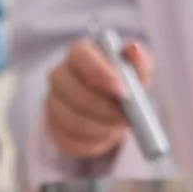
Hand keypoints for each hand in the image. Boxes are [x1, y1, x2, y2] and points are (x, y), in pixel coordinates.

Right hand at [44, 37, 151, 160]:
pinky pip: (68, 139)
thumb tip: (133, 49)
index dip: (99, 72)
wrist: (114, 109)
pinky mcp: (53, 128)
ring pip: (69, 118)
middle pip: (70, 89)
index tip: (121, 90)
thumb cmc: (125, 83)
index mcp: (80, 53)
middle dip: (101, 107)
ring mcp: (53, 102)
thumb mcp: (139, 70)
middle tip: (125, 118)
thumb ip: (139, 60)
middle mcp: (60, 74)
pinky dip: (91, 143)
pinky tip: (105, 136)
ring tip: (117, 128)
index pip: (80, 55)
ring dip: (99, 128)